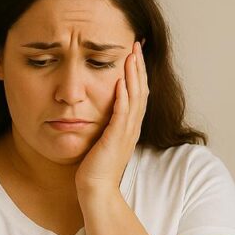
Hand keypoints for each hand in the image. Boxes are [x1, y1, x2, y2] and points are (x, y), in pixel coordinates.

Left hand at [76, 41, 148, 197]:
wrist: (95, 189)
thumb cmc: (94, 168)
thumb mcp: (100, 140)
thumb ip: (103, 124)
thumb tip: (96, 110)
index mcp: (129, 126)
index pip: (137, 93)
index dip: (137, 72)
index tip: (133, 53)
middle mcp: (131, 127)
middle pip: (141, 90)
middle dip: (138, 66)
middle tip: (137, 44)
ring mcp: (126, 133)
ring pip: (135, 98)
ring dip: (133, 75)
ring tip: (131, 55)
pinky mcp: (116, 139)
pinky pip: (122, 114)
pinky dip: (123, 97)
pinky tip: (121, 82)